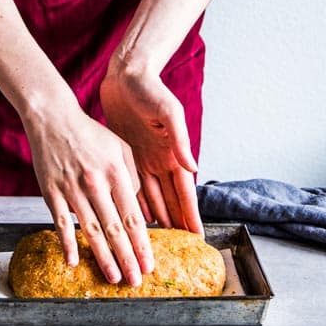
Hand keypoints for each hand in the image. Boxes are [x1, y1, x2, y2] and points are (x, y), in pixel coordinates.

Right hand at [23, 101, 154, 285]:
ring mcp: (72, 188)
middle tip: (136, 281)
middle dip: (127, 258)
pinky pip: (61, 223)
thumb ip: (132, 175)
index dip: (142, 243)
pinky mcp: (51, 191)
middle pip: (114, 229)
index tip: (149, 264)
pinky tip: (74, 261)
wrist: (53, 118)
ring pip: (91, 230)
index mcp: (115, 171)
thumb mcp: (120, 146)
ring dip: (103, 258)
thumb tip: (137, 205)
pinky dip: (68, 244)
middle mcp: (95, 182)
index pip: (132, 216)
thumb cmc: (90, 133)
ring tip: (114, 278)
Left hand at [100, 57, 202, 233]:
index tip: (199, 238)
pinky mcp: (126, 153)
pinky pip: (132, 184)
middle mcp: (161, 158)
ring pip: (152, 196)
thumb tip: (194, 168)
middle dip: (176, 225)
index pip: (185, 192)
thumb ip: (180, 140)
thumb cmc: (150, 88)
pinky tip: (135, 218)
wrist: (126, 73)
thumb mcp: (168, 111)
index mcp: (174, 151)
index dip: (191, 215)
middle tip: (178, 252)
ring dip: (156, 218)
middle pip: (171, 200)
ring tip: (157, 242)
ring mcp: (144, 157)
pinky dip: (136, 202)